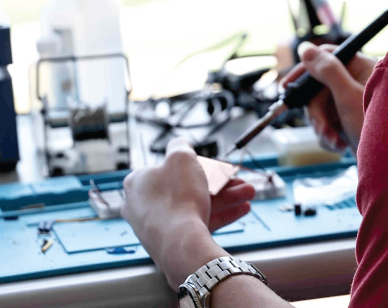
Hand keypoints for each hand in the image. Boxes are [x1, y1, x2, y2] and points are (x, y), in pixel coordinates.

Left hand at [121, 138, 254, 287]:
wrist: (180, 243)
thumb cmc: (177, 196)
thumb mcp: (181, 156)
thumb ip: (179, 144)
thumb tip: (178, 142)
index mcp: (138, 181)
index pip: (172, 167)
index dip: (201, 165)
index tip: (221, 167)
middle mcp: (141, 203)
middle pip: (188, 186)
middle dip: (220, 183)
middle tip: (240, 181)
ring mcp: (155, 224)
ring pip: (196, 204)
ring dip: (226, 197)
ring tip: (249, 194)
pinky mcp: (170, 242)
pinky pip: (196, 223)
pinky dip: (218, 214)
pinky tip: (241, 210)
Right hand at [281, 42, 375, 151]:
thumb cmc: (376, 126)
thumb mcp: (347, 96)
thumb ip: (326, 70)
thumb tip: (304, 47)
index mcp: (361, 67)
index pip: (326, 57)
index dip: (305, 70)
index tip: (287, 87)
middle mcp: (357, 81)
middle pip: (319, 88)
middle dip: (317, 113)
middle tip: (322, 128)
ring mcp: (353, 102)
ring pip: (321, 108)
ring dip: (323, 128)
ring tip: (334, 142)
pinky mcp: (351, 121)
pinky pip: (329, 123)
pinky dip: (329, 136)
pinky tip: (340, 147)